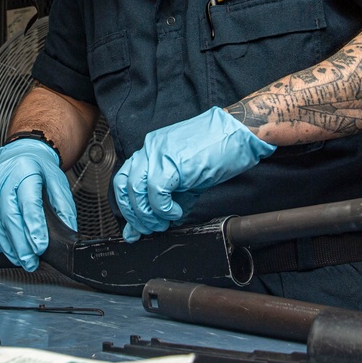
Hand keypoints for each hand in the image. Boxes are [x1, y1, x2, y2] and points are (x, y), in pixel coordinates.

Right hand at [0, 139, 77, 270]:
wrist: (22, 153)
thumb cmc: (40, 170)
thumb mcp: (59, 183)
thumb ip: (64, 207)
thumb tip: (69, 232)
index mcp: (27, 169)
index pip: (29, 202)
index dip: (34, 227)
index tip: (40, 247)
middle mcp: (4, 174)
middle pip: (8, 214)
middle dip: (19, 242)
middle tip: (29, 261)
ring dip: (4, 243)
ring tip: (17, 257)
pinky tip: (0, 245)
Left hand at [113, 106, 275, 241]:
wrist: (237, 134)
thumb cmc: (216, 153)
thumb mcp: (185, 180)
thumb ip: (165, 200)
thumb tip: (151, 223)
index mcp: (151, 151)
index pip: (124, 180)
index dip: (127, 207)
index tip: (134, 227)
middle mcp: (150, 149)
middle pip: (124, 186)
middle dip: (135, 215)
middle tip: (151, 228)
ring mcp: (158, 153)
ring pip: (136, 190)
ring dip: (147, 214)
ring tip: (163, 222)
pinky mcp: (171, 162)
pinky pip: (156, 191)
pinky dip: (163, 209)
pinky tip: (176, 212)